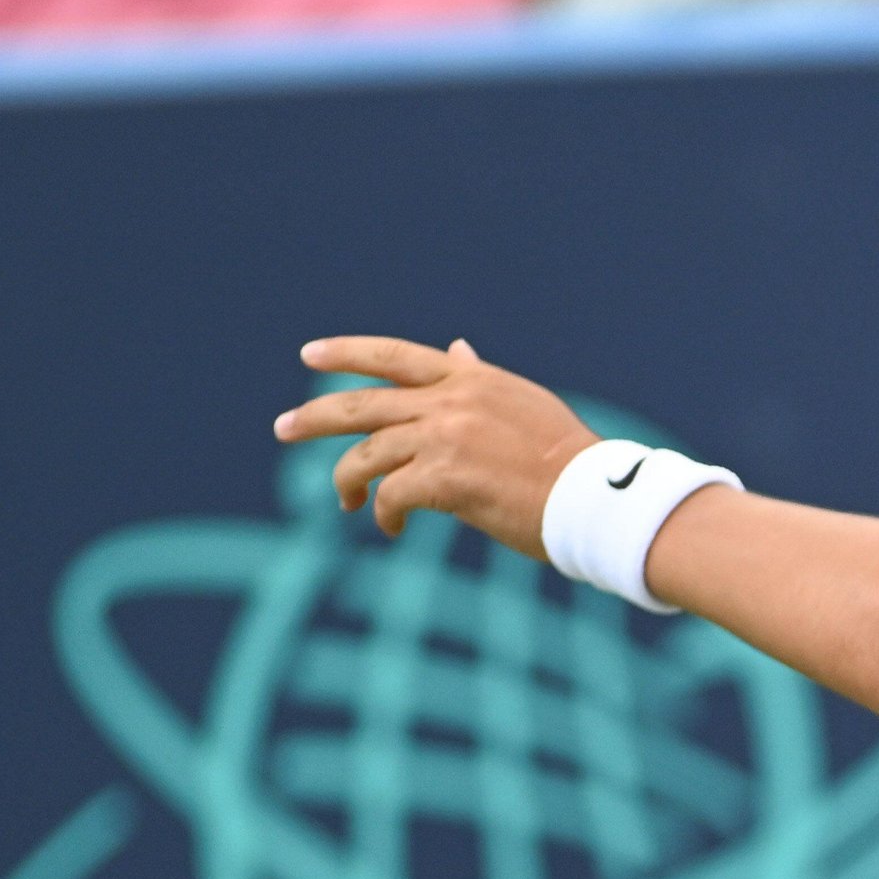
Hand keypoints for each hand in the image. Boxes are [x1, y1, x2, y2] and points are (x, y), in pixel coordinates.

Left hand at [273, 337, 597, 555]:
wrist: (596, 498)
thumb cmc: (567, 459)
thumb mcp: (521, 402)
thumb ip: (478, 378)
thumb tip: (457, 349)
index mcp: (469, 379)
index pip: (394, 355)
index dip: (347, 352)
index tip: (310, 356)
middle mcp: (451, 401)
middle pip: (362, 404)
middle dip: (314, 417)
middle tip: (283, 428)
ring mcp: (445, 438)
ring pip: (367, 455)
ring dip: (346, 480)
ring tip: (344, 501)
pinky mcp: (445, 479)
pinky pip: (391, 495)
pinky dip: (383, 514)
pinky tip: (390, 528)